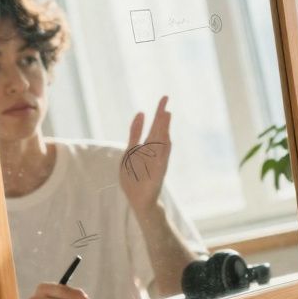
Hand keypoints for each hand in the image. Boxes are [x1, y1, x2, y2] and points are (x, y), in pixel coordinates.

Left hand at [121, 96, 171, 214]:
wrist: (140, 200)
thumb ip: (135, 133)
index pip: (155, 125)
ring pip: (162, 142)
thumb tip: (141, 112)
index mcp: (148, 146)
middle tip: (165, 98)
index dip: (158, 112)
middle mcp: (154, 152)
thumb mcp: (130, 151)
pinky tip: (167, 140)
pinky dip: (164, 151)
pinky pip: (162, 161)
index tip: (164, 97)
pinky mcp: (157, 174)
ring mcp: (157, 163)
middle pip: (159, 130)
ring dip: (164, 128)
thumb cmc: (135, 177)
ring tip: (166, 115)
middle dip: (161, 115)